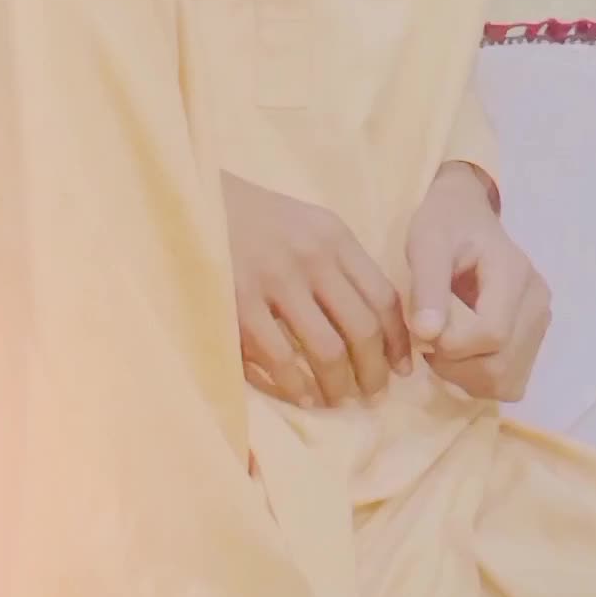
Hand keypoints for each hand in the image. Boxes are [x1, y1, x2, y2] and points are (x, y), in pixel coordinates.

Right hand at [221, 171, 411, 407]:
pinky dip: (296, 385)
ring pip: (326, 350)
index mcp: (334, 235)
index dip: (398, 341)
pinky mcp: (239, 302)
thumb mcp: (308, 226)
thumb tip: (378, 327)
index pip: (384, 297)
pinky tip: (301, 395)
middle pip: (362, 329)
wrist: (192, 197)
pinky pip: (280, 357)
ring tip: (338, 399)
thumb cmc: (255, 219)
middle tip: (373, 395)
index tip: (402, 369)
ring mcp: (274, 279)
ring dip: (338, 386)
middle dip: (374, 372)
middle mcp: (311, 256)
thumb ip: (340, 265)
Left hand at [405, 163, 550, 402]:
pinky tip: (460, 354)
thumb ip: (427, 286)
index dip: (452, 345)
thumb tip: (427, 334)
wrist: (466, 216)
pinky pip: (510, 381)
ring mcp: (539, 323)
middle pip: (501, 365)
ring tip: (441, 346)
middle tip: (427, 341)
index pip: (493, 334)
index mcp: (514, 274)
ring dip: (465, 376)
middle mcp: (537, 302)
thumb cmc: (444, 225)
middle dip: (455, 366)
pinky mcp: (533, 338)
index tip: (422, 330)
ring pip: (507, 381)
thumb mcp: (426, 243)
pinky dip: (480, 379)